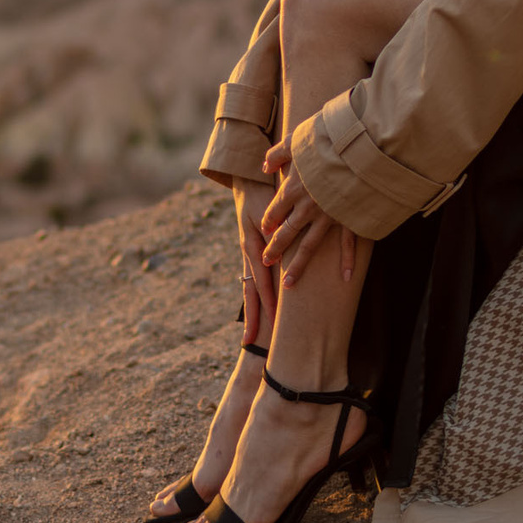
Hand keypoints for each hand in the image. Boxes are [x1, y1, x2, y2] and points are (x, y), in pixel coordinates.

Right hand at [233, 178, 277, 345]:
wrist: (247, 180)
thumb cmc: (262, 192)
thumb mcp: (266, 209)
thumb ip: (273, 230)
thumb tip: (275, 249)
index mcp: (251, 247)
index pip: (260, 282)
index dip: (267, 303)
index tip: (273, 323)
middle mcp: (248, 255)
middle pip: (250, 292)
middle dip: (252, 318)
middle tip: (250, 343)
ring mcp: (248, 255)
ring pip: (250, 289)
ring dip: (252, 311)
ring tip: (251, 335)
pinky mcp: (252, 252)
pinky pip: (253, 279)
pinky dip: (256, 296)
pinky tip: (259, 309)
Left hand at [260, 140, 358, 287]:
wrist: (360, 147)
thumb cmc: (328, 140)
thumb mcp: (297, 140)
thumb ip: (278, 153)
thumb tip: (265, 165)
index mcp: (293, 188)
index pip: (275, 210)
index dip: (269, 221)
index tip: (265, 231)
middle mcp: (307, 207)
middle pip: (287, 232)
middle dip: (275, 248)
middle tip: (267, 262)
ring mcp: (329, 216)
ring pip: (309, 246)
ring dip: (298, 265)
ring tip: (288, 284)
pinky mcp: (349, 219)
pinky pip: (347, 244)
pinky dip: (347, 261)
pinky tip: (346, 277)